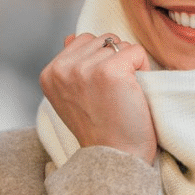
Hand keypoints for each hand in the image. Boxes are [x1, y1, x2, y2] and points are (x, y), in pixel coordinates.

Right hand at [39, 33, 157, 163]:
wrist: (115, 157)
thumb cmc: (101, 128)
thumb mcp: (72, 96)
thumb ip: (71, 65)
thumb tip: (71, 37)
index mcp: (50, 74)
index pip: (83, 41)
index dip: (100, 61)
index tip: (100, 92)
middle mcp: (63, 69)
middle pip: (102, 39)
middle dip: (114, 60)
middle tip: (114, 94)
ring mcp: (84, 69)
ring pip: (119, 44)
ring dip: (129, 65)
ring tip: (123, 94)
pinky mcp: (109, 70)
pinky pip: (136, 51)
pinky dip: (144, 69)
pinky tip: (135, 92)